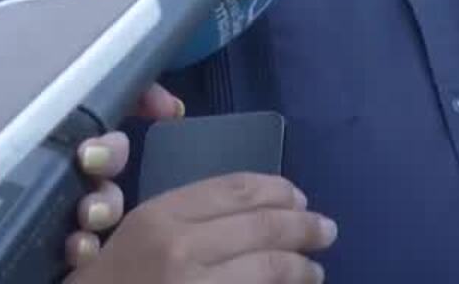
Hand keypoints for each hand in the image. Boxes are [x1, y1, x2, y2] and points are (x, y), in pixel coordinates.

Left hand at [0, 43, 185, 271]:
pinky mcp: (32, 256)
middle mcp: (29, 168)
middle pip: (100, 148)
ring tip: (86, 206)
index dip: (123, 94)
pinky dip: (87, 248)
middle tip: (93, 154)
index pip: (71, 101)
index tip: (154, 100)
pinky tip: (74, 248)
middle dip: (115, 147)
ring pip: (98, 199)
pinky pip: (77, 252)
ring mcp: (34, 215)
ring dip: (106, 199)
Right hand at [66, 172, 336, 282]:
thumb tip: (251, 214)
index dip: (276, 190)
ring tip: (315, 271)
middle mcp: (181, 247)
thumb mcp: (132, 243)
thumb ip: (183, 224)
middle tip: (326, 230)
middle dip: (304, 226)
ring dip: (303, 267)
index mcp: (159, 217)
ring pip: (271, 267)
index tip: (297, 197)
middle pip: (263, 224)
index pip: (234, 189)